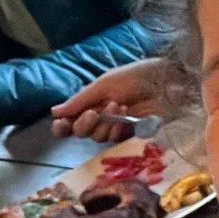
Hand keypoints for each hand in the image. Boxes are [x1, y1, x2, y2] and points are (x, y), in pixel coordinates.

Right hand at [50, 57, 168, 140]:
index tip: (60, 125)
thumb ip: (80, 100)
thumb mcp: (104, 84)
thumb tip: (54, 112)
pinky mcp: (129, 135)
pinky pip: (113, 140)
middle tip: (94, 113)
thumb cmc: (135, 77)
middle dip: (83, 124)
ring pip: (95, 137)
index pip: (69, 120)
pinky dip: (116, 129)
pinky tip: (125, 116)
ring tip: (118, 106)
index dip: (61, 126)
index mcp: (90, 102)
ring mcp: (114, 127)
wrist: (164, 82)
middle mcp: (99, 116)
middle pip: (79, 132)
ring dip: (104, 124)